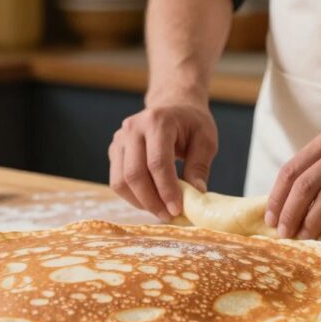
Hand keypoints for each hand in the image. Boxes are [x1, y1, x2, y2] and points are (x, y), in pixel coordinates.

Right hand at [109, 101, 217, 220]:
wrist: (173, 105)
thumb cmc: (192, 123)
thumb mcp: (206, 140)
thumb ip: (199, 167)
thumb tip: (196, 195)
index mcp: (158, 121)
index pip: (157, 162)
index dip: (167, 190)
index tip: (178, 210)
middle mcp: (133, 128)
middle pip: (134, 174)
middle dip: (152, 201)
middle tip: (169, 216)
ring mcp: (120, 139)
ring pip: (121, 181)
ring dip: (140, 202)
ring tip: (160, 211)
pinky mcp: (114, 150)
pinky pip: (117, 181)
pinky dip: (133, 197)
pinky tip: (151, 201)